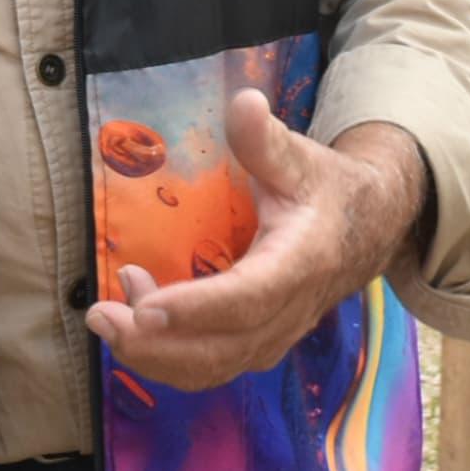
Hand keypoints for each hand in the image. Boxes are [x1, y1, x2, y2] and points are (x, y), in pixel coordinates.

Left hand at [84, 95, 421, 391]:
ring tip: (106, 317)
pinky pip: (212, 367)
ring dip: (153, 355)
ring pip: (213, 367)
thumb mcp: (302, 159)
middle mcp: (289, 310)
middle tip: (100, 315)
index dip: (197, 308)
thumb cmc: (327, 190)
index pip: (248, 298)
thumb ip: (266, 139)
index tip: (146, 309)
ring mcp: (275, 335)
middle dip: (155, 344)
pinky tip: (134, 323)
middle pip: (221, 348)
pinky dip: (166, 358)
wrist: (369, 229)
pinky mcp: (259, 345)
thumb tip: (244, 102)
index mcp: (300, 262)